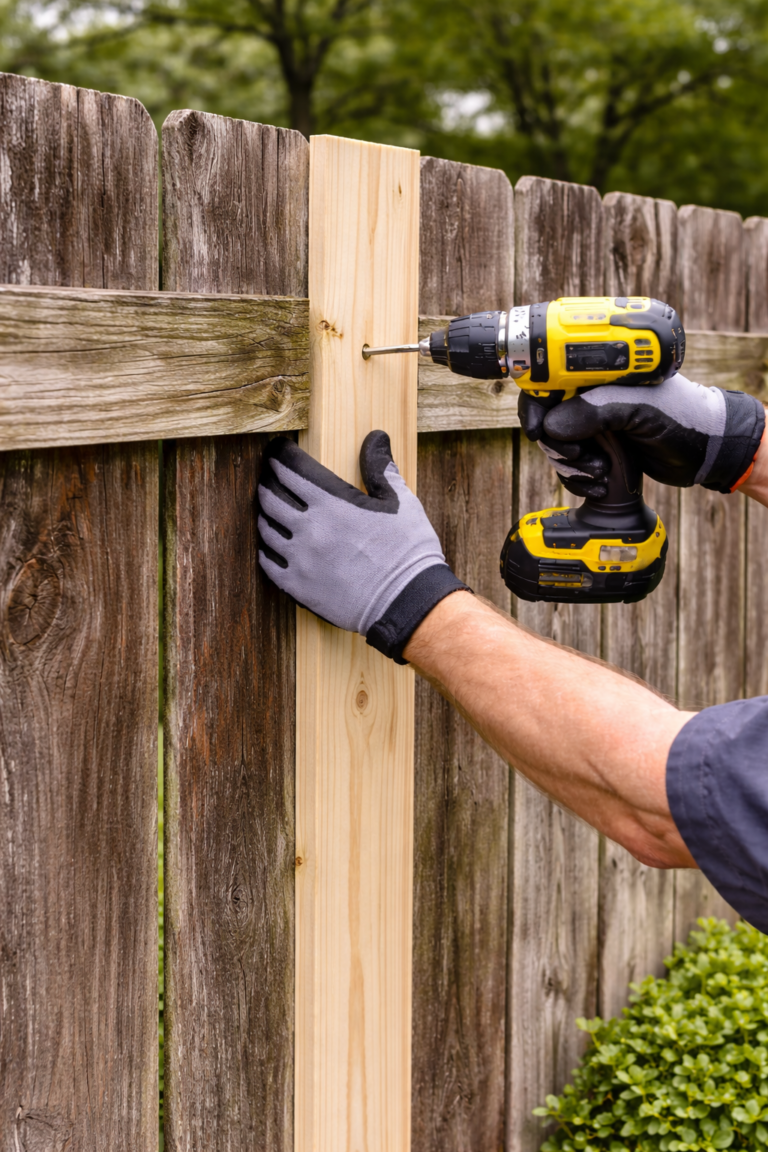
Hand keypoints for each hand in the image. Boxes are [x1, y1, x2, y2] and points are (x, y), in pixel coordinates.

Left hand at [257, 430, 468, 662]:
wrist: (407, 602)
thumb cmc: (408, 551)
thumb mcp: (401, 502)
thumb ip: (380, 468)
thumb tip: (376, 437)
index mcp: (332, 502)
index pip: (292, 469)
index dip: (280, 456)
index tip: (277, 451)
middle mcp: (309, 528)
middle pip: (271, 496)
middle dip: (268, 482)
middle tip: (269, 478)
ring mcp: (300, 559)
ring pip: (266, 529)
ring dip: (265, 515)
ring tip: (269, 509)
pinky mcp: (298, 587)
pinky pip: (268, 563)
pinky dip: (266, 550)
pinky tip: (270, 546)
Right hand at [519, 374, 765, 499]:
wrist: (711, 453)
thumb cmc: (686, 419)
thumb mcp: (641, 409)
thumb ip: (596, 411)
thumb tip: (552, 426)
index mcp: (600, 375)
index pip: (550, 382)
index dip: (537, 406)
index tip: (539, 431)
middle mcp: (595, 398)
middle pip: (549, 420)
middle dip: (559, 446)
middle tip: (581, 458)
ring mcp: (598, 425)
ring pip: (559, 448)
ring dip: (572, 468)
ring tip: (601, 473)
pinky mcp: (603, 450)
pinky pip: (574, 467)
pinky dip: (580, 481)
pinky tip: (599, 487)